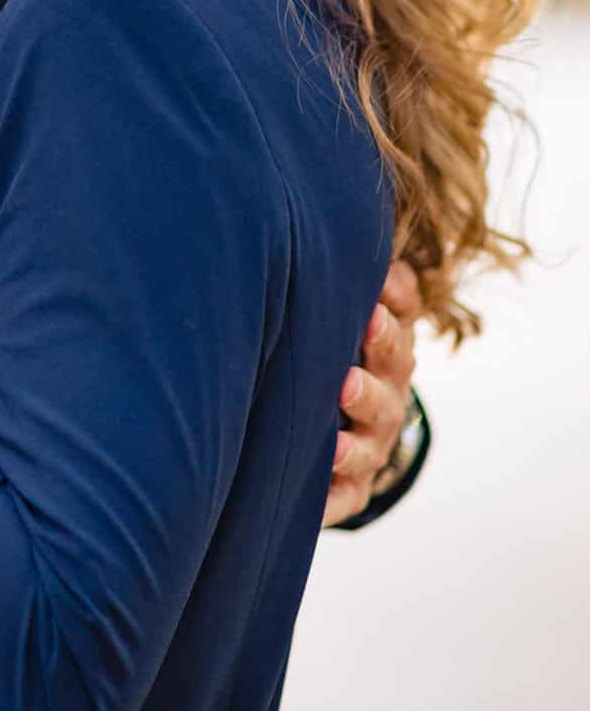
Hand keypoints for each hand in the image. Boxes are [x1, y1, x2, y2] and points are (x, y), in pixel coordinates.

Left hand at [323, 259, 420, 526]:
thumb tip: (309, 213)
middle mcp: (386, 391)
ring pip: (370, 439)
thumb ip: (328, 276)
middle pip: (393, 370)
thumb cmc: (320, 353)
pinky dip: (331, 496)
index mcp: (385, 342)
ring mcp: (370, 442)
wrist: (328, 436)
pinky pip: (343, 496)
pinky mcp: (349, 489)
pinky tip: (316, 492)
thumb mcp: (329, 313)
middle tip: (362, 335)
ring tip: (336, 434)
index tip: (375, 288)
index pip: (402, 314)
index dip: (395, 301)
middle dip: (381, 352)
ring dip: (355, 436)